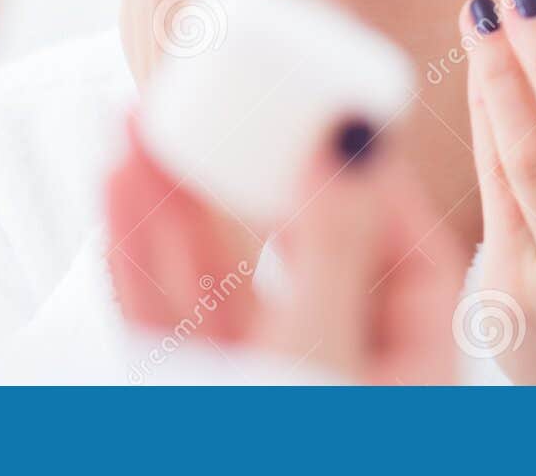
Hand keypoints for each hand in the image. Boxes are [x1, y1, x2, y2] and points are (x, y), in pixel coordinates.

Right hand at [104, 120, 463, 384]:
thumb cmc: (294, 458)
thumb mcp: (321, 349)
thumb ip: (334, 243)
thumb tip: (354, 130)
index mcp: (404, 376)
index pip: (416, 262)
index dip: (382, 181)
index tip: (344, 112)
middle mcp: (330, 373)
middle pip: (302, 252)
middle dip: (261, 169)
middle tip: (241, 96)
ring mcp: (253, 381)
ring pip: (216, 271)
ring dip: (179, 190)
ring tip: (146, 113)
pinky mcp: (187, 387)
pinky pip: (160, 306)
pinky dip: (136, 239)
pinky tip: (119, 170)